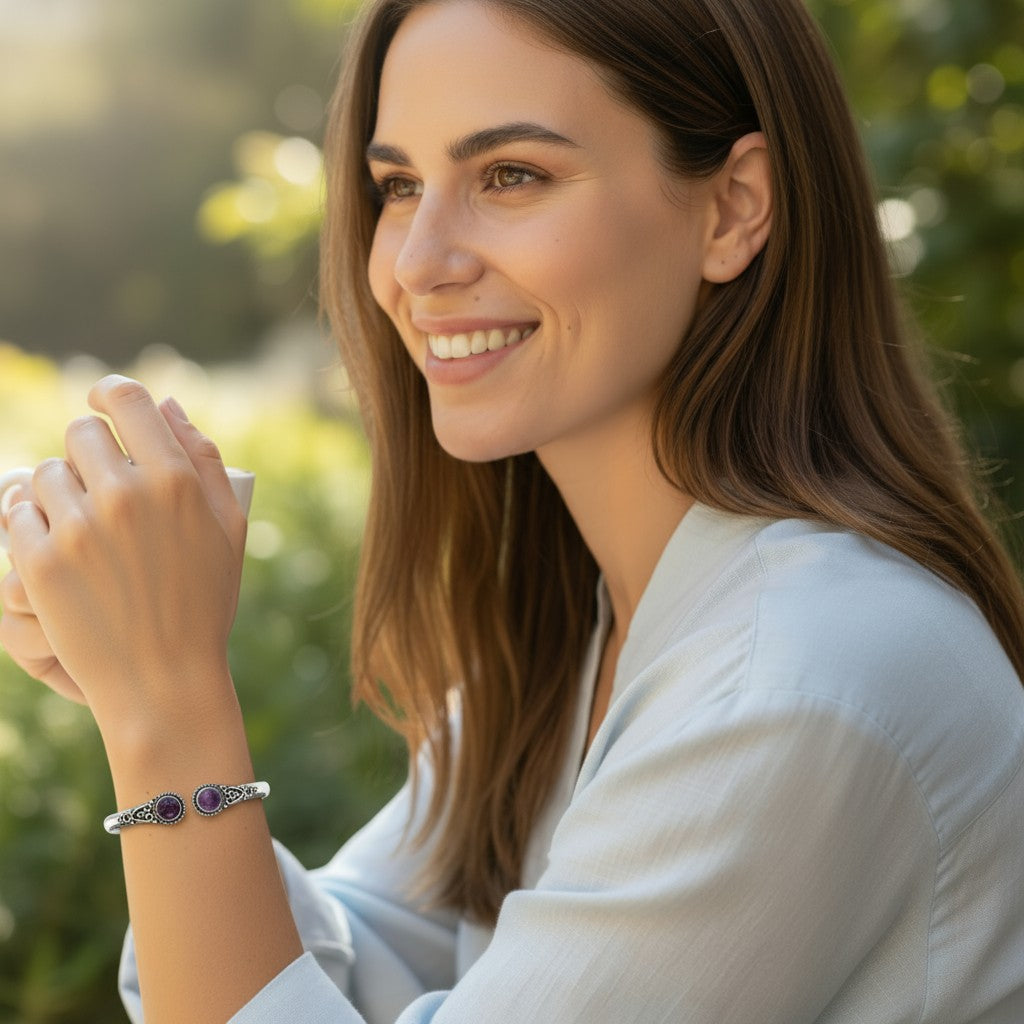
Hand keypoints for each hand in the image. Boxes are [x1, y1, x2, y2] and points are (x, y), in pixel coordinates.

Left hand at [3, 376, 247, 736]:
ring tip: (78, 527)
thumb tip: (167, 405)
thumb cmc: (203, 604)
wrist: (164, 681)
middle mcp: (125, 495)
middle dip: (88, 453)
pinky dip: (30, 526)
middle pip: (81, 434)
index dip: (109, 392)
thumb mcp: (229, 529)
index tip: (101, 403)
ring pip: (44, 474)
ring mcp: (79, 529)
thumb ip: (205, 459)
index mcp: (176, 480)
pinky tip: (56, 548)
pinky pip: (17, 515)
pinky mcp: (39, 564)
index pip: (126, 399)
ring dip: (57, 491)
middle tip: (99, 486)